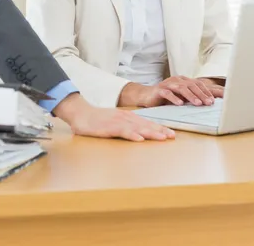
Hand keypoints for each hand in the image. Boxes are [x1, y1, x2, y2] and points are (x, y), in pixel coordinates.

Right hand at [53, 93, 174, 141]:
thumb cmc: (97, 120)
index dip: (159, 128)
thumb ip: (126, 126)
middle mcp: (125, 118)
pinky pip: (122, 132)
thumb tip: (138, 133)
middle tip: (173, 136)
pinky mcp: (109, 127)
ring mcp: (117, 122)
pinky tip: (140, 139)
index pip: (147, 123)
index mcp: (127, 117)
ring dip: (151, 133)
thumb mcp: (114, 121)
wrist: (80, 113)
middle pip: (146, 125)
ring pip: (137, 128)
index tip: (171, 133)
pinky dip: (132, 135)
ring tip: (162, 137)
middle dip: (160, 130)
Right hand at [119, 76, 223, 107]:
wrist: (146, 95)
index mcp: (183, 80)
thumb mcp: (180, 96)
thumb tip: (206, 103)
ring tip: (198, 104)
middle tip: (209, 103)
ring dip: (191, 96)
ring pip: (181, 88)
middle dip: (201, 94)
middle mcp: (176, 80)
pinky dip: (174, 98)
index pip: (197, 83)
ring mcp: (167, 84)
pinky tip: (180, 104)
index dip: (206, 91)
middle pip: (191, 85)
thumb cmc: (165, 97)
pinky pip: (167, 93)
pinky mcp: (159, 90)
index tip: (213, 100)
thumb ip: (190, 97)